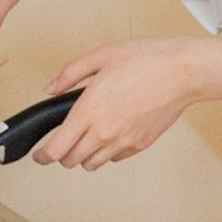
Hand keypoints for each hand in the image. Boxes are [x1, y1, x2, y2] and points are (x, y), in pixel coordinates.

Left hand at [28, 39, 200, 170]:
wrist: (182, 72)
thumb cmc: (146, 60)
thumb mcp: (101, 56)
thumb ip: (70, 74)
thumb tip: (51, 88)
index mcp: (89, 110)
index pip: (57, 149)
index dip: (43, 156)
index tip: (40, 154)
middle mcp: (104, 131)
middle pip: (71, 161)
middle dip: (62, 154)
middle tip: (63, 142)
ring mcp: (123, 141)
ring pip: (92, 164)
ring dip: (84, 156)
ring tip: (87, 139)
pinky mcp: (139, 145)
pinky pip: (114, 159)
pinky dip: (107, 152)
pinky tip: (111, 134)